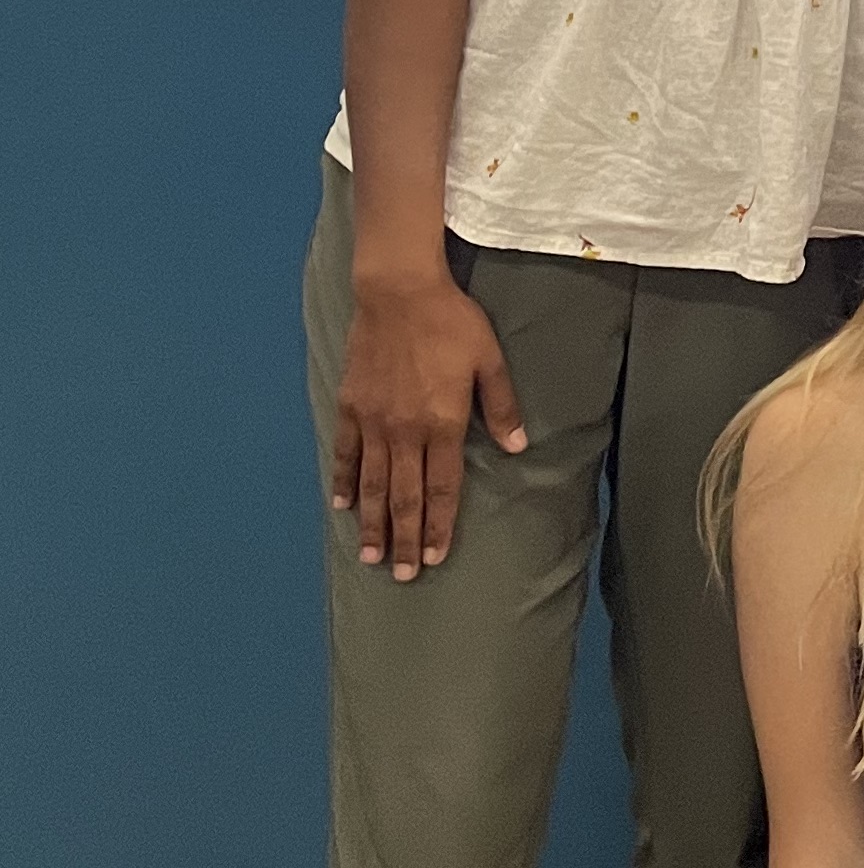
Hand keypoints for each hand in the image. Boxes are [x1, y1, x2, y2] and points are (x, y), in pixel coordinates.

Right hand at [333, 274, 526, 579]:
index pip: (442, 487)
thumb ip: (501, 406)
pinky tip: (341, 507)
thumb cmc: (452, 322)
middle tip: (403, 575)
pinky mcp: (350, 407)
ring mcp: (373, 422)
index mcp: (442, 423)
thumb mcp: (490, 359)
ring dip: (372, 524)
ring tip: (372, 557)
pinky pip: (344, 455)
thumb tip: (517, 446)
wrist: (399, 292)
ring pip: (371, 485)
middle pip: (405, 497)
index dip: (440, 524)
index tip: (437, 556)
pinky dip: (342, 483)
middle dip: (406, 539)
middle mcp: (404, 431)